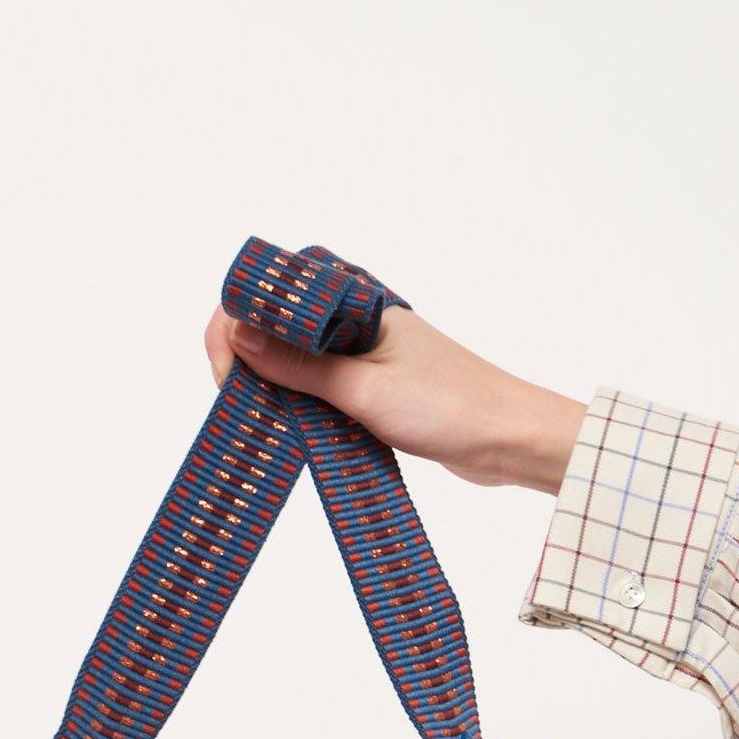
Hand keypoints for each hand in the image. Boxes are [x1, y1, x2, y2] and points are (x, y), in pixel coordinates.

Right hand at [204, 303, 583, 494]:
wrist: (509, 440)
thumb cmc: (450, 407)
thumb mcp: (363, 391)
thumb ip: (300, 368)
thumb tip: (239, 338)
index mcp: (354, 304)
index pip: (272, 297)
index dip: (237, 327)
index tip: (228, 376)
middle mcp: (354, 325)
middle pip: (276, 329)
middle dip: (247, 363)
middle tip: (238, 409)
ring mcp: (362, 359)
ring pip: (295, 365)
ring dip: (272, 391)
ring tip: (260, 425)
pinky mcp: (370, 394)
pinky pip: (318, 394)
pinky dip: (298, 412)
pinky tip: (289, 434)